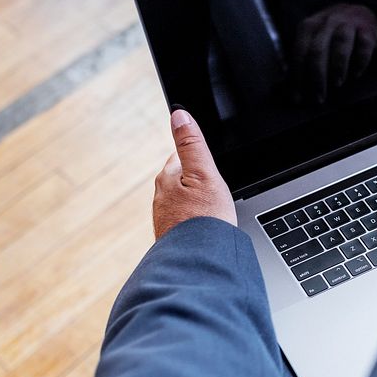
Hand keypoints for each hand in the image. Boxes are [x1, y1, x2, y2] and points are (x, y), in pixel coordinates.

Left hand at [152, 108, 236, 239]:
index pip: (181, 157)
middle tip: (216, 192)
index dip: (199, 160)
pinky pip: (185, 219)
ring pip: (183, 200)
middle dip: (197, 182)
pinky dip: (195, 219)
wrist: (199, 262)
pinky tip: (206, 227)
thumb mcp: (205, 174)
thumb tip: (178, 114)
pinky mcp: (172, 236)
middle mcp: (160, 197)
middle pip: (182, 178)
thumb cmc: (205, 219)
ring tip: (213, 211)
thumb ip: (192, 145)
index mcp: (167, 178)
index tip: (211, 169)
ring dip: (196, 202)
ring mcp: (165, 218)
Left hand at [292, 3, 376, 102]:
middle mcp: (326, 22)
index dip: (297, 77)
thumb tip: (286, 89)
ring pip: (340, 44)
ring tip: (337, 84)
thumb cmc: (331, 33)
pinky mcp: (367, 28)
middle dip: (317, 77)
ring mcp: (348, 23)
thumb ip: (302, 59)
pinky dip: (360, 61)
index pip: (299, 53)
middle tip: (319, 98)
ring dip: (338, 66)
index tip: (298, 98)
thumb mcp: (313, 38)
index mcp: (308, 26)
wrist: (359, 11)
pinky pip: (364, 45)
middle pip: (317, 51)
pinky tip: (357, 74)